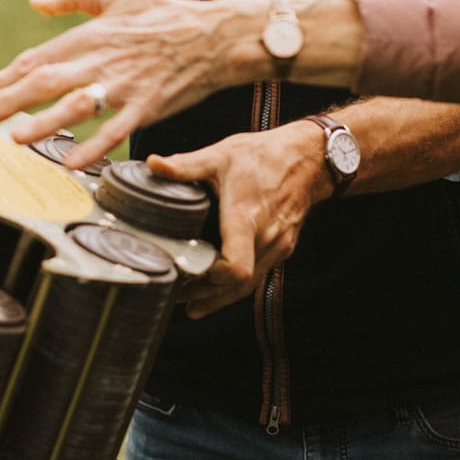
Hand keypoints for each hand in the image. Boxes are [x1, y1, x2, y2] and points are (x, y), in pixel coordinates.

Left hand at [0, 0, 266, 169]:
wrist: (216, 36)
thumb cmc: (166, 15)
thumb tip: (35, 2)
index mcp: (91, 35)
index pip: (36, 58)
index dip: (4, 79)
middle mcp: (102, 60)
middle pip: (46, 81)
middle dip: (8, 101)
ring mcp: (125, 86)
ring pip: (76, 106)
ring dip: (43, 123)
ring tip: (14, 139)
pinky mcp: (148, 106)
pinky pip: (116, 130)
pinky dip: (94, 147)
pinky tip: (71, 162)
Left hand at [155, 121, 330, 317]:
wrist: (307, 157)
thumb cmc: (263, 155)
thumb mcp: (220, 155)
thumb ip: (185, 166)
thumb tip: (152, 164)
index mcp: (247, 217)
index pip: (235, 268)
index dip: (211, 280)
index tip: (186, 274)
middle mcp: (266, 238)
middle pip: (237, 285)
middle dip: (206, 294)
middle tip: (175, 296)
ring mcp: (278, 246)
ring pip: (249, 285)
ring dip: (220, 296)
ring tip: (190, 303)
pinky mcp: (283, 247)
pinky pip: (259, 274)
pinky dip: (237, 286)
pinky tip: (218, 290)